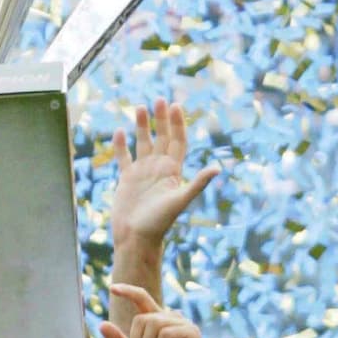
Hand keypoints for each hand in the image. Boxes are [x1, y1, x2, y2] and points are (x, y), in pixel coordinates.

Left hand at [101, 284, 216, 337]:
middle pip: (141, 318)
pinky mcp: (191, 332)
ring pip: (153, 323)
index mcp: (157, 323)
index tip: (112, 289)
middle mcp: (171, 319)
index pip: (142, 299)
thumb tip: (101, 324)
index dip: (128, 292)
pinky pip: (166, 333)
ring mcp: (183, 324)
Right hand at [110, 99, 216, 246]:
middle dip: (161, 119)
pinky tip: (119, 131)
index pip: (177, 141)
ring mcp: (142, 173)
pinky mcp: (126, 179)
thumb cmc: (159, 222)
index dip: (178, 124)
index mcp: (172, 171)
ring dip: (142, 126)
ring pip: (143, 143)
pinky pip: (123, 158)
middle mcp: (158, 168)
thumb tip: (218, 169)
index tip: (176, 106)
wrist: (136, 238)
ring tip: (140, 107)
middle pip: (162, 138)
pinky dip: (121, 145)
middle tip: (160, 99)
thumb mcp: (180, 201)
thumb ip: (197, 184)